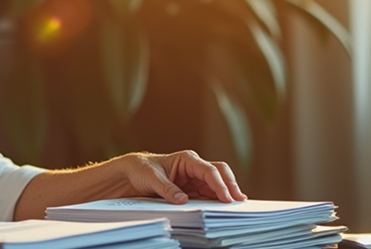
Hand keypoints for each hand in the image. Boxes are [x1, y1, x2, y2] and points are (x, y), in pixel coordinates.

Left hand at [117, 150, 247, 203]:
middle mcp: (194, 168)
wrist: (131, 173)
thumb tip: (183, 200)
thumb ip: (167, 189)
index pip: (209, 170)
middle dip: (230, 186)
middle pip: (220, 174)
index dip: (220, 184)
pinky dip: (215, 201)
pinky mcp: (192, 190)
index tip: (227, 197)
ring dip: (225, 194)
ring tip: (234, 208)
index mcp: (187, 160)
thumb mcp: (151, 178)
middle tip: (239, 201)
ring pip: (217, 185)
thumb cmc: (142, 169)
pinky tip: (221, 209)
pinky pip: (208, 195)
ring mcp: (194, 179)